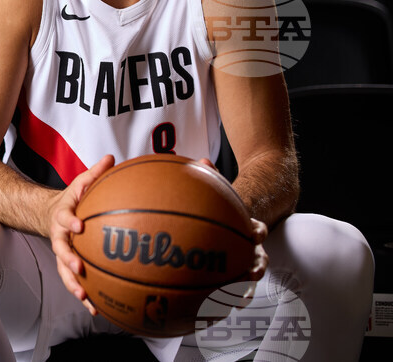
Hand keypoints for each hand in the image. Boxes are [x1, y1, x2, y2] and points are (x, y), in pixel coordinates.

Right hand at [46, 154, 115, 314]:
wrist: (48, 214)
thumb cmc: (72, 200)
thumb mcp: (80, 184)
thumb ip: (94, 173)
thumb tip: (111, 158)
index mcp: (63, 216)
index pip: (64, 217)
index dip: (70, 222)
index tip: (79, 226)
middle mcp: (59, 236)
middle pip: (60, 250)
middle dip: (68, 260)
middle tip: (79, 268)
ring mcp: (62, 252)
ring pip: (64, 271)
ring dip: (73, 284)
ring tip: (85, 298)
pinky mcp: (67, 265)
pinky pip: (74, 281)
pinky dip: (84, 296)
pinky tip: (96, 309)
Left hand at [197, 159, 268, 296]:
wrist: (264, 203)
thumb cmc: (236, 197)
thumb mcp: (227, 186)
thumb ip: (214, 176)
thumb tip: (201, 160)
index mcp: (250, 225)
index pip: (258, 229)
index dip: (257, 231)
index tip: (257, 232)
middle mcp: (252, 245)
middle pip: (259, 258)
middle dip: (255, 267)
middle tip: (251, 274)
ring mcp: (247, 258)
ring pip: (248, 276)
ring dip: (244, 289)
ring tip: (236, 302)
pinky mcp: (237, 268)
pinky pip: (231, 282)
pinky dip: (222, 293)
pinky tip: (207, 306)